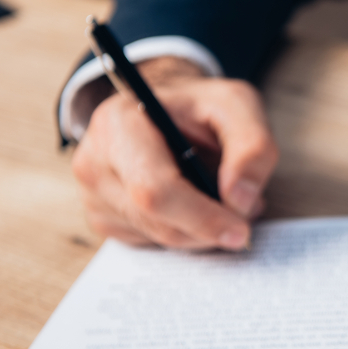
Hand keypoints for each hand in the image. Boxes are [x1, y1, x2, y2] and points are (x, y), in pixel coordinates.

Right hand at [72, 57, 278, 249]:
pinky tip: (196, 206)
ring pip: (158, 237)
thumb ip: (252, 146)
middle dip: (208, 228)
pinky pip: (152, 243)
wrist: (165, 111)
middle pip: (156, 220)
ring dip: (202, 232)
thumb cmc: (200, 106)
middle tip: (243, 215)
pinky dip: (185, 233)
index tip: (240, 231)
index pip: (154, 189)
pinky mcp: (103, 218)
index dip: (201, 217)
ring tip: (224, 200)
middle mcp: (94, 162)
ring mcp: (92, 194)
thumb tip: (241, 200)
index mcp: (119, 124)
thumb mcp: (237, 105)